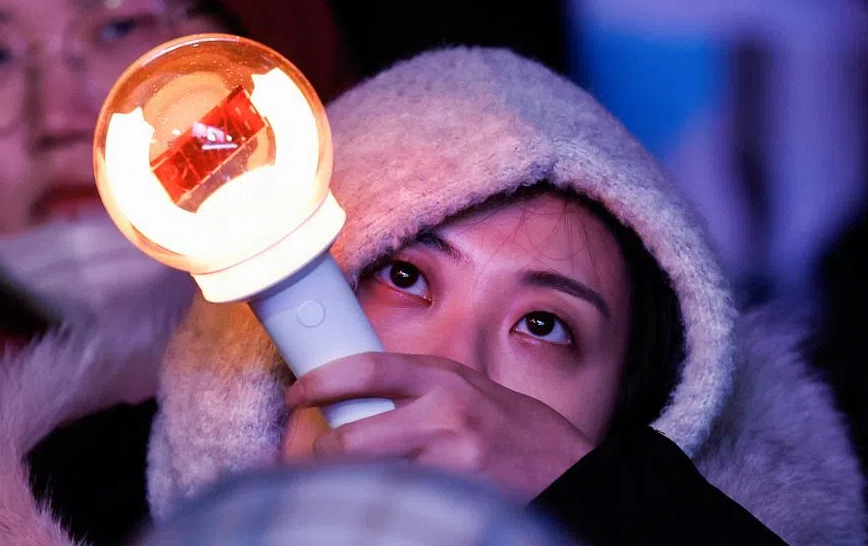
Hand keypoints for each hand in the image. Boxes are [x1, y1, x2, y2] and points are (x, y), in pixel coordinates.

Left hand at [284, 352, 593, 500]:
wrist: (571, 469)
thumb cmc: (513, 429)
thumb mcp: (465, 388)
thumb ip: (417, 388)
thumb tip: (352, 394)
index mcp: (442, 376)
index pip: (366, 367)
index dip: (320, 380)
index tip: (297, 393)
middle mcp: (445, 412)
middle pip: (351, 439)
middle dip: (322, 453)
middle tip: (316, 455)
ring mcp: (452, 458)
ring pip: (369, 476)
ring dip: (352, 481)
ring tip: (352, 479)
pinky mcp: (459, 494)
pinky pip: (402, 497)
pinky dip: (389, 499)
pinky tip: (395, 497)